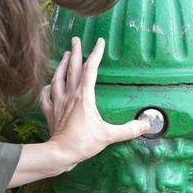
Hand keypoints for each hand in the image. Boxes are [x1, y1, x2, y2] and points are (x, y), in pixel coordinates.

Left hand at [38, 36, 149, 168]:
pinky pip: (46, 97)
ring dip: (61, 66)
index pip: (91, 69)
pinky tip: (48, 85)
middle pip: (72, 69)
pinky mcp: (50, 112)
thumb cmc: (83, 143)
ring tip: (65, 56)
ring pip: (57, 78)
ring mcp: (58, 103)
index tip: (99, 41)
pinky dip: (47, 89)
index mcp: (84, 96)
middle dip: (75, 52)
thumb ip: (129, 129)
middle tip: (75, 39)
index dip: (96, 54)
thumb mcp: (109, 136)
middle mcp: (70, 95)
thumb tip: (146, 124)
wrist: (60, 153)